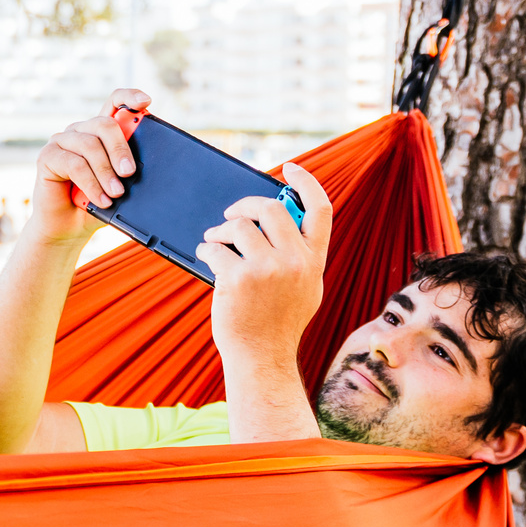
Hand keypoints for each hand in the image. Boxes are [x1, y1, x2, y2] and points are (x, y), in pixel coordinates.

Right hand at [26, 88, 150, 244]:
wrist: (69, 229)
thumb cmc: (96, 204)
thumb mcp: (119, 184)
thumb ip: (127, 168)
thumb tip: (143, 163)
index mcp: (100, 132)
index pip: (114, 102)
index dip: (129, 96)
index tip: (145, 102)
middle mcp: (80, 131)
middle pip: (105, 124)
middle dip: (121, 149)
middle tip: (129, 173)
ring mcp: (62, 141)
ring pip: (90, 145)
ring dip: (106, 173)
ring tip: (115, 194)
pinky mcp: (47, 156)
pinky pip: (74, 164)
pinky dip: (91, 184)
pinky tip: (100, 199)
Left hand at [196, 162, 332, 367]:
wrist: (261, 358)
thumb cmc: (278, 322)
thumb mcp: (306, 287)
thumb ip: (300, 255)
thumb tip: (282, 219)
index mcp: (314, 260)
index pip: (320, 208)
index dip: (306, 182)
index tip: (290, 168)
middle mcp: (295, 261)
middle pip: (270, 208)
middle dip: (245, 205)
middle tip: (231, 213)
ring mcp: (267, 269)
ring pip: (237, 226)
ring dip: (219, 231)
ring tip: (214, 242)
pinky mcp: (237, 279)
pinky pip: (215, 248)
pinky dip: (205, 249)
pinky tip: (205, 257)